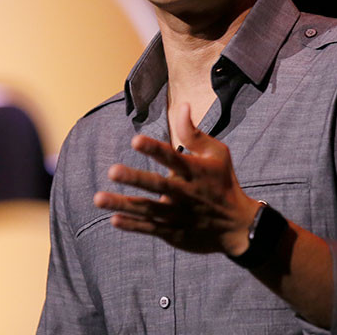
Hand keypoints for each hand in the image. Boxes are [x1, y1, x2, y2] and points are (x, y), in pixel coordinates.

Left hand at [93, 102, 259, 255]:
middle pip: (158, 185)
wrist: (237, 226)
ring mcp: (179, 215)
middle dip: (135, 179)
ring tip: (98, 198)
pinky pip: (151, 229)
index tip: (135, 140)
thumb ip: (194, 132)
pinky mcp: (174, 232)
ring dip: (124, 204)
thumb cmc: (223, 182)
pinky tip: (114, 219)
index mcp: (196, 171)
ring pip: (148, 210)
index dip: (154, 149)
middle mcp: (186, 193)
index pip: (173, 157)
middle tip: (112, 171)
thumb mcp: (217, 153)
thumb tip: (181, 105)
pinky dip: (133, 225)